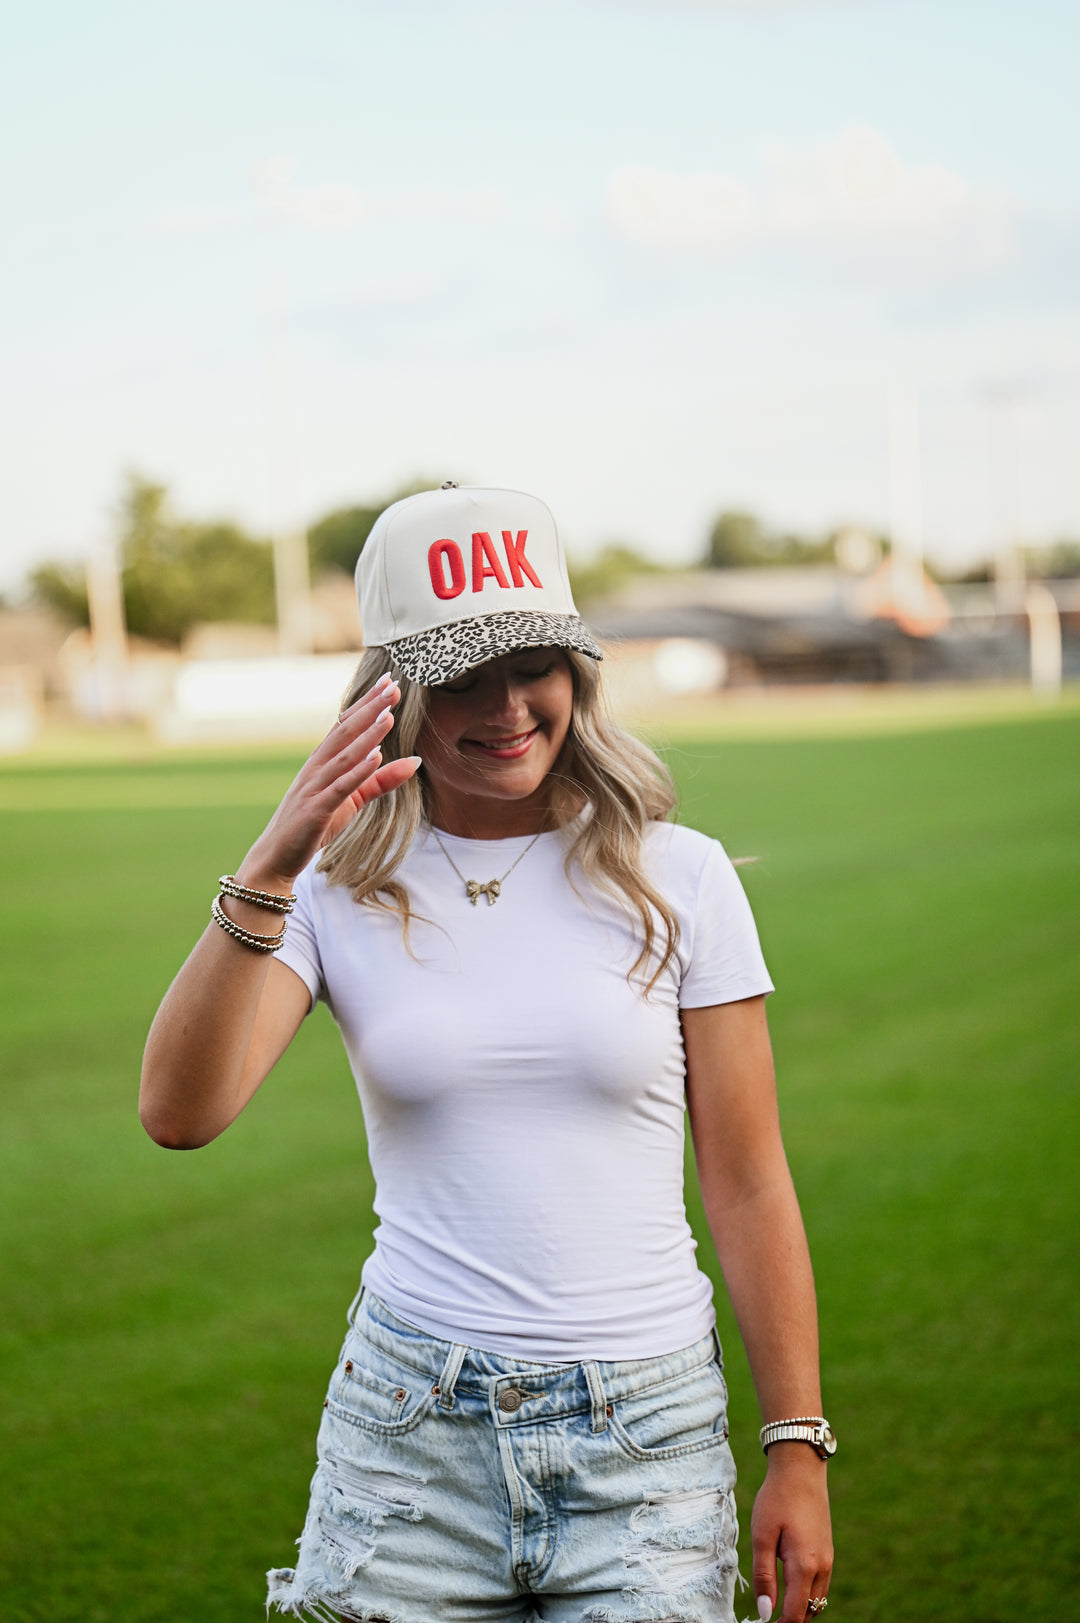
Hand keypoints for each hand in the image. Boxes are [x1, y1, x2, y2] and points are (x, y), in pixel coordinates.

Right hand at [237, 673, 419, 889]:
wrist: (276, 858)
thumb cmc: (313, 826)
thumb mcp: (353, 800)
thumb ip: (382, 780)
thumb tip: (415, 761)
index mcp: (323, 762)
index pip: (346, 724)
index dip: (367, 702)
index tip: (390, 681)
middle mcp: (316, 768)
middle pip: (345, 731)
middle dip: (370, 708)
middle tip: (393, 686)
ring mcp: (313, 787)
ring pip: (344, 755)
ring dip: (367, 734)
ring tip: (389, 715)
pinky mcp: (315, 810)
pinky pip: (339, 787)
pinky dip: (358, 770)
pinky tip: (376, 756)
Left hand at [751, 1446, 832, 1622]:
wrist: (801, 1469)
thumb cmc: (777, 1499)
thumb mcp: (762, 1536)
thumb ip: (764, 1576)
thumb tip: (765, 1612)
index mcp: (805, 1566)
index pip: (795, 1614)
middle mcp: (822, 1568)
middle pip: (809, 1612)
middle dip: (791, 1620)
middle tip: (767, 1616)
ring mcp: (828, 1559)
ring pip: (817, 1600)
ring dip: (800, 1608)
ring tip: (775, 1605)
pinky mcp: (828, 1551)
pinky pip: (820, 1585)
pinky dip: (807, 1594)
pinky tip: (789, 1586)